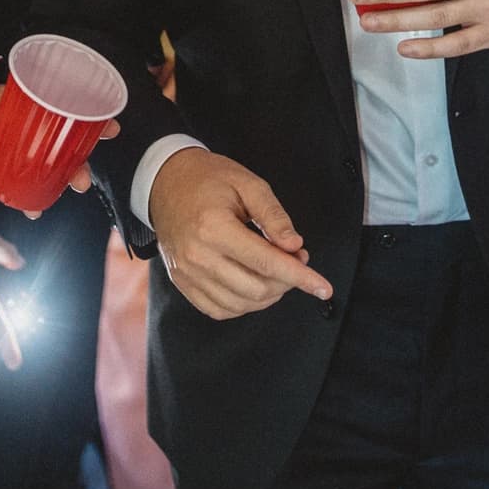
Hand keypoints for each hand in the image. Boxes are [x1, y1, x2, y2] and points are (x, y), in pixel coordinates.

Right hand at [147, 148, 332, 319]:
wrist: (164, 182)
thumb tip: (295, 246)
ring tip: (275, 269)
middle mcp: (198, 256)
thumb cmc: (207, 178)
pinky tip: (254, 283)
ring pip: (241, 304)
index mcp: (214, 227)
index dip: (301, 277)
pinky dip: (244, 304)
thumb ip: (274, 216)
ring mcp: (188, 274)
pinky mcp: (182, 283)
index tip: (324, 288)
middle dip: (287, 281)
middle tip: (296, 258)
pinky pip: (220, 310)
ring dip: (269, 294)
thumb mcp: (247, 183)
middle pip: (257, 289)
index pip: (267, 263)